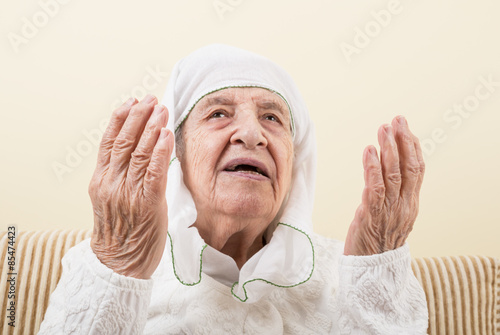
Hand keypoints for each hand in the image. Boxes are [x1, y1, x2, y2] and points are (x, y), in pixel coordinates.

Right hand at [89, 94, 173, 278]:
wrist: (119, 264)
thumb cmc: (120, 232)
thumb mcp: (112, 200)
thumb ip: (120, 177)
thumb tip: (139, 153)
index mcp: (101, 180)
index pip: (109, 142)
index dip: (121, 119)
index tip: (131, 101)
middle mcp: (112, 182)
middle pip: (125, 141)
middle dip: (139, 116)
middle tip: (151, 99)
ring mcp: (128, 192)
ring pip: (140, 152)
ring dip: (152, 127)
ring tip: (161, 109)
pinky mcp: (147, 203)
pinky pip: (154, 171)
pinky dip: (160, 151)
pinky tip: (166, 135)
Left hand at [344, 116, 424, 255]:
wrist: (371, 270)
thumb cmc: (377, 241)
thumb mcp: (391, 216)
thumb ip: (392, 195)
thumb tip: (384, 172)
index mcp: (410, 204)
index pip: (418, 171)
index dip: (413, 148)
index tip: (406, 129)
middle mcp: (404, 205)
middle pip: (410, 168)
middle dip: (404, 141)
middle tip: (397, 120)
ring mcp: (390, 210)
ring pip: (394, 174)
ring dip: (389, 149)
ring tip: (383, 129)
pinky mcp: (372, 215)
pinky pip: (375, 187)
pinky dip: (373, 168)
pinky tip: (369, 151)